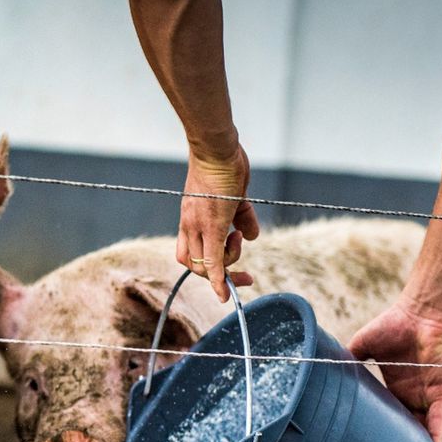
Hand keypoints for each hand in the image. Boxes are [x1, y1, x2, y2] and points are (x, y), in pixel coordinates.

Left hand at [176, 144, 260, 301]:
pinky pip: (213, 259)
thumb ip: (241, 217)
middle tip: (244, 275)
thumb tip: (251, 235)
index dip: (206, 269)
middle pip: (193, 264)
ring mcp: (198, 226)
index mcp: (191, 220)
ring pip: (205, 264)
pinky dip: (218, 279)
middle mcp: (190, 226)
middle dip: (217, 276)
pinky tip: (225, 292)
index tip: (226, 274)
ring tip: (239, 237)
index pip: (190, 254)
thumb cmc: (225, 166)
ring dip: (228, 264)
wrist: (217, 149)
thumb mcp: (235, 197)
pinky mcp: (212, 224)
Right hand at [348, 302, 441, 441]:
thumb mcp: (361, 346)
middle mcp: (412, 394)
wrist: (419, 314)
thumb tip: (320, 365)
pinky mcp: (440, 391)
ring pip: (425, 429)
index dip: (384, 430)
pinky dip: (436, 435)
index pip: (390, 414)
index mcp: (394, 386)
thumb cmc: (393, 324)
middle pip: (408, 426)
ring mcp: (427, 394)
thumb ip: (347, 359)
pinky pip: (440, 419)